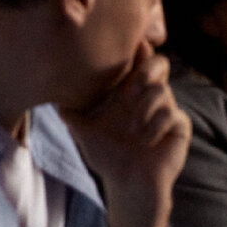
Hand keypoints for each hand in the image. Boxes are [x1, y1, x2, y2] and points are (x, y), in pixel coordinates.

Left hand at [61, 41, 190, 226]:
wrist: (126, 183)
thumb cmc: (106, 155)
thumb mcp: (83, 131)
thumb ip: (69, 112)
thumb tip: (48, 96)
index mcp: (128, 92)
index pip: (136, 61)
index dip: (135, 49)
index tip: (128, 44)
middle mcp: (148, 96)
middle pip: (159, 63)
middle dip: (145, 69)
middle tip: (130, 90)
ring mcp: (166, 110)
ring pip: (163, 90)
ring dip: (144, 107)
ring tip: (132, 128)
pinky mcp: (178, 127)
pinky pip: (173, 114)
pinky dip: (156, 126)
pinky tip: (146, 140)